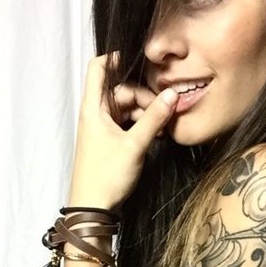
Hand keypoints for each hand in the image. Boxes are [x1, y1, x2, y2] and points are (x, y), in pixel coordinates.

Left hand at [67, 53, 178, 208]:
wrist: (92, 208)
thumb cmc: (106, 175)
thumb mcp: (134, 145)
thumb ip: (154, 118)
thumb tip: (173, 94)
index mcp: (94, 107)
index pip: (98, 68)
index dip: (116, 58)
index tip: (141, 61)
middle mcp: (96, 113)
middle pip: (121, 89)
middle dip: (144, 95)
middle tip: (166, 109)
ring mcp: (103, 127)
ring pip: (127, 107)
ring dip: (146, 112)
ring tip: (165, 124)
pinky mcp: (111, 140)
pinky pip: (128, 123)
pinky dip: (142, 124)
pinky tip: (158, 133)